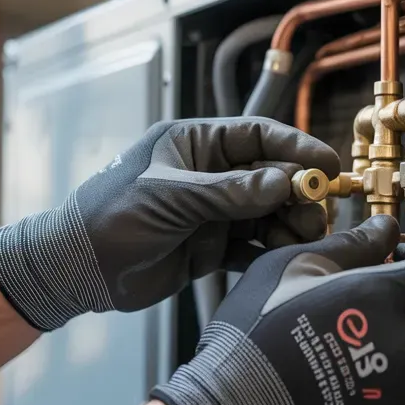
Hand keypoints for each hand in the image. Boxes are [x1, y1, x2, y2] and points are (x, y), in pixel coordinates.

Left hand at [0, 118, 339, 330]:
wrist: (77, 269)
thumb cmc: (110, 217)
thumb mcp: (172, 198)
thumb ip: (230, 192)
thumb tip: (285, 182)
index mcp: (195, 144)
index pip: (257, 136)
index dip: (295, 147)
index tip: (326, 164)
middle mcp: (208, 174)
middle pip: (270, 176)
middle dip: (298, 193)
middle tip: (318, 213)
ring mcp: (211, 211)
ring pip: (266, 212)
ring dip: (289, 224)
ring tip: (306, 239)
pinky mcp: (211, 246)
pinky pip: (252, 245)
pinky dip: (271, 252)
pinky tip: (286, 260)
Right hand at [152, 215, 404, 404]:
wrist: (238, 402)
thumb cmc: (258, 328)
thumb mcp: (295, 264)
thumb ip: (350, 244)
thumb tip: (384, 229)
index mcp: (386, 297)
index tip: (401, 257)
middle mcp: (403, 343)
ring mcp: (396, 387)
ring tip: (391, 335)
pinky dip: (399, 381)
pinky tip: (367, 368)